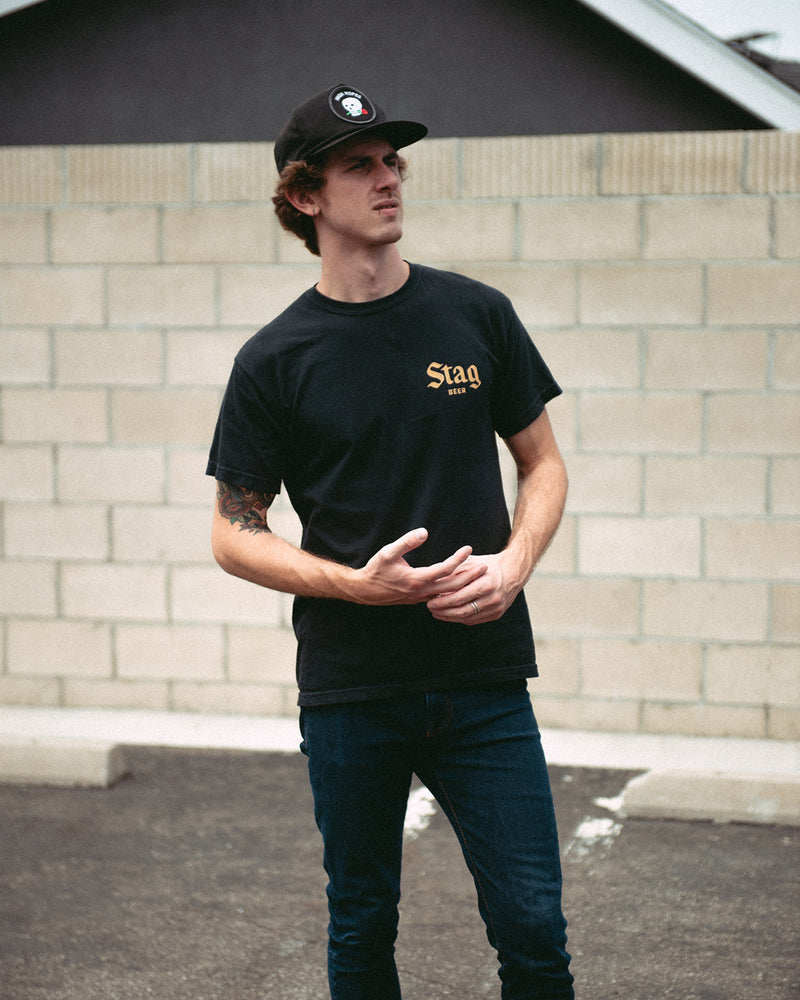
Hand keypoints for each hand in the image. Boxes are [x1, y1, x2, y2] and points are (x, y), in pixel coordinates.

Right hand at [352, 528, 486, 605]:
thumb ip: (406, 541)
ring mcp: (422, 597)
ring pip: (448, 593)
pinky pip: (442, 595)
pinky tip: (461, 584)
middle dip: (470, 576)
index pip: (445, 569)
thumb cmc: (376, 569)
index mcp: (417, 579)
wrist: (365, 591)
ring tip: (477, 576)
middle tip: (486, 567)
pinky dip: (453, 589)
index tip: (469, 548)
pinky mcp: (420, 598)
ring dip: (464, 585)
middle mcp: (422, 591)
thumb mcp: (388, 552)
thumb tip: (424, 531)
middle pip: (453, 585)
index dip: (458, 558)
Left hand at [425, 551, 522, 624]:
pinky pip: (475, 620)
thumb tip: (434, 581)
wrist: (513, 571)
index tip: (429, 600)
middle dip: (443, 610)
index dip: (442, 601)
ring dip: (449, 617)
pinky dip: (460, 619)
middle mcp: (492, 598)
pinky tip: (450, 615)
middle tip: (430, 607)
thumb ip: (453, 572)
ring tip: (436, 613)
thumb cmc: (488, 565)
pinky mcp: (496, 614)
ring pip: (467, 617)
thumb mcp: (470, 563)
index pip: (459, 597)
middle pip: (462, 610)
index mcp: (486, 584)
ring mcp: (495, 608)